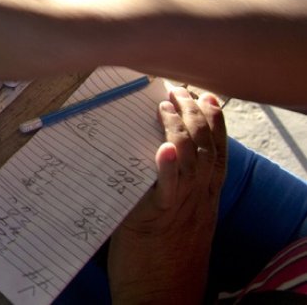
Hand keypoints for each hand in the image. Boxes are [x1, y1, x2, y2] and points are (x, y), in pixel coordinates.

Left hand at [107, 88, 225, 303]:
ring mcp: (182, 210)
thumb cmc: (162, 262)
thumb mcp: (178, 224)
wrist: (161, 300)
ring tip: (168, 102)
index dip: (215, 124)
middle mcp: (200, 202)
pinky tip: (165, 147)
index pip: (218, 154)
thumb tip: (154, 162)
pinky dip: (168, 168)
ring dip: (180, 128)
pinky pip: (167, 191)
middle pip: (207, 150)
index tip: (207, 97)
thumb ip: (172, 195)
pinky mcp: (158, 221)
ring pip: (190, 162)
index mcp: (206, 201)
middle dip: (196, 115)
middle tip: (182, 89)